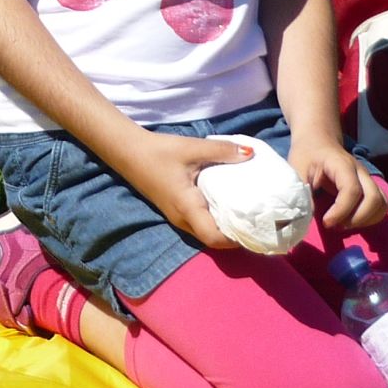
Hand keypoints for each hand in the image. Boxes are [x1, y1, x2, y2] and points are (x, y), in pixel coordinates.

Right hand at [125, 131, 252, 249]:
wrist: (129, 151)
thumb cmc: (159, 151)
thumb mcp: (193, 148)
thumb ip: (223, 151)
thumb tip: (252, 153)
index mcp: (187, 208)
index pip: (214, 238)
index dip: (236, 240)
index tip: (257, 229)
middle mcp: (182, 219)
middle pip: (212, 240)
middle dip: (236, 237)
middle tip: (259, 223)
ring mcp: (178, 217)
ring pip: (206, 232)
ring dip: (225, 229)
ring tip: (248, 215)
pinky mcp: (176, 210)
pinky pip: (200, 223)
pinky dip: (216, 220)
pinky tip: (229, 204)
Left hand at [288, 140, 386, 233]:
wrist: (318, 140)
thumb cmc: (306, 154)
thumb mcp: (296, 170)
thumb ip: (301, 193)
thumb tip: (306, 218)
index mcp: (342, 164)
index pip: (352, 190)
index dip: (341, 211)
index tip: (326, 222)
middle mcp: (360, 171)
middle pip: (374, 199)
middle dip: (357, 219)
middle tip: (336, 225)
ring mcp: (368, 179)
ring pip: (382, 204)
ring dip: (366, 220)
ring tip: (344, 224)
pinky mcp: (370, 186)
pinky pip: (382, 205)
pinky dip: (371, 218)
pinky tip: (352, 220)